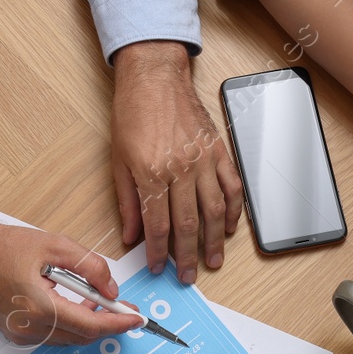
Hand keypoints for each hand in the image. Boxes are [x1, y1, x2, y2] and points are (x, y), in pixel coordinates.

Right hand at [0, 204, 142, 345]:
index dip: (118, 323)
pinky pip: (55, 335)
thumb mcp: (56, 246)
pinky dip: (72, 324)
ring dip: (90, 323)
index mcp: (39, 307)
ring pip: (70, 338)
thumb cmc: (5, 247)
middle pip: (82, 336)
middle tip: (126, 308)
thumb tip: (111, 289)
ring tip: (101, 301)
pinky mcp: (18, 335)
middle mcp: (30, 328)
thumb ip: (91, 267)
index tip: (137, 319)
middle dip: (108, 323)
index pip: (90, 325)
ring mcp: (22, 335)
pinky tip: (78, 305)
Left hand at [111, 41, 242, 282]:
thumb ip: (127, 201)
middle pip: (188, 225)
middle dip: (187, 257)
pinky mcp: (219, 150)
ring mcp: (204, 160)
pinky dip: (234, 211)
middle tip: (187, 276)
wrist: (155, 76)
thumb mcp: (118, 160)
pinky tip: (229, 228)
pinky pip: (232, 187)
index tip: (159, 268)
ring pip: (214, 211)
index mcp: (152, 174)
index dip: (158, 252)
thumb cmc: (133, 113)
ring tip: (212, 262)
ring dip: (214, 242)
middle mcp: (180, 170)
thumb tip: (131, 235)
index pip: (158, 226)